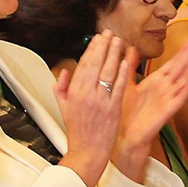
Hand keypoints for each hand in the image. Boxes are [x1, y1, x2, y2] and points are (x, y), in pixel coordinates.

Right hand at [52, 31, 128, 186]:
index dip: (92, 49)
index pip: (83, 64)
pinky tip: (126, 61)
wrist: (88, 152)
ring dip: (114, 54)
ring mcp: (101, 101)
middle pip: (96, 64)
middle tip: (109, 34)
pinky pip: (119, 86)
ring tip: (119, 42)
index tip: (97, 39)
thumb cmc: (78, 132)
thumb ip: (61, 88)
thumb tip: (63, 73)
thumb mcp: (63, 108)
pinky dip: (123, 72)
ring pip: (108, 71)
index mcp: (74, 92)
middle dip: (103, 46)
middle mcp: (87, 94)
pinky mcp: (114, 108)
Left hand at [117, 37, 187, 159]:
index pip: (173, 63)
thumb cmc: (128, 111)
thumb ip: (129, 66)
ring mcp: (168, 98)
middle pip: (181, 68)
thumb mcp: (127, 84)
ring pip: (183, 80)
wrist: (127, 134)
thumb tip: (129, 47)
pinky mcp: (167, 110)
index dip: (182, 51)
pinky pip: (180, 98)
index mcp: (156, 81)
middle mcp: (165, 88)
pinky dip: (187, 89)